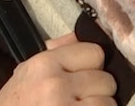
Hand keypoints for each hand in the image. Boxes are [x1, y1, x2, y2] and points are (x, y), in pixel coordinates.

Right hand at [0, 33, 116, 104]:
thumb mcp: (26, 74)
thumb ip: (56, 52)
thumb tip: (80, 36)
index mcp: (44, 64)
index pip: (95, 52)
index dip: (92, 66)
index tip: (84, 76)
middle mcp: (56, 85)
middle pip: (106, 80)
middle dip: (98, 91)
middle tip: (81, 99)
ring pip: (108, 103)